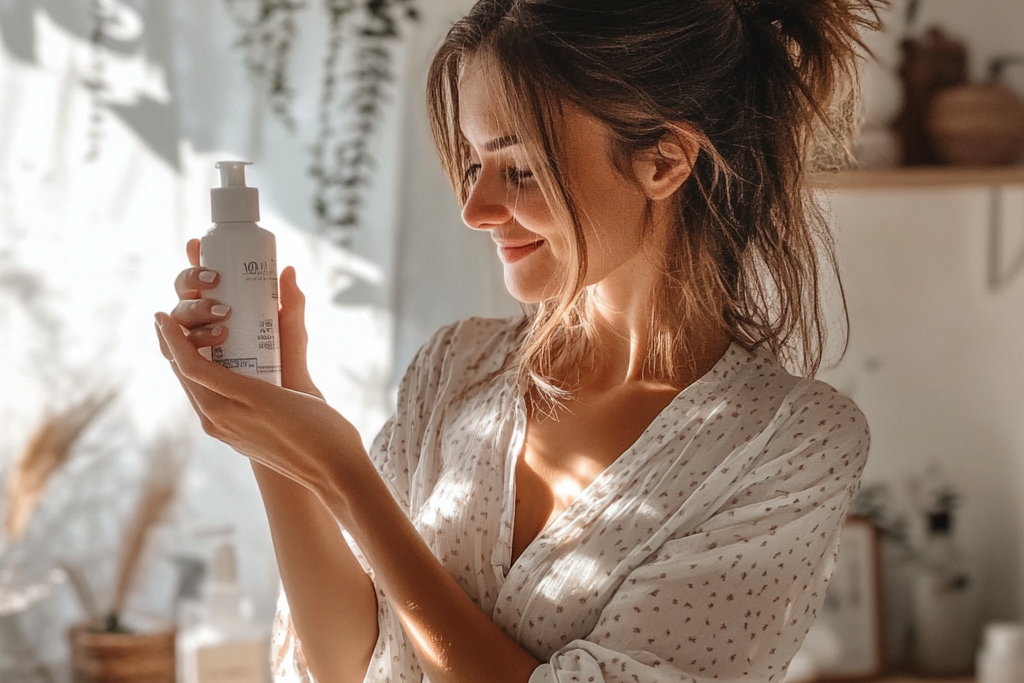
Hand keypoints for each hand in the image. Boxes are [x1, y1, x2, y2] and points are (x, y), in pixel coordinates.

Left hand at [154, 310, 361, 496]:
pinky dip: (207, 381)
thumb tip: (290, 276)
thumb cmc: (324, 430)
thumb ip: (292, 334)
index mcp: (232, 405)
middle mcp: (220, 420)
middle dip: (178, 345)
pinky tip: (220, 367)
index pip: (189, 366)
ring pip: (197, 390)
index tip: (162, 313)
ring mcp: (226, 432)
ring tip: (195, 337)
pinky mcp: (235, 438)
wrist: (334, 474)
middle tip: (176, 316)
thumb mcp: (300, 384)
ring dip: (190, 363)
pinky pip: (211, 403)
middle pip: (186, 376)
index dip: (173, 338)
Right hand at [170, 239, 321, 397]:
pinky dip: (172, 343)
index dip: (193, 260)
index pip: (200, 281)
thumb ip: (293, 305)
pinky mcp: (195, 376)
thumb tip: (287, 269)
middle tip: (218, 289)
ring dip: (191, 315)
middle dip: (191, 285)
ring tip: (223, 326)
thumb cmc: (290, 368)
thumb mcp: (292, 334)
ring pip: (176, 325)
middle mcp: (202, 328)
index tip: (195, 243)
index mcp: (221, 311)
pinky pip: (174, 357)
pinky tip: (181, 336)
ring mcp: (196, 351)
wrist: (292, 413)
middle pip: (183, 298)